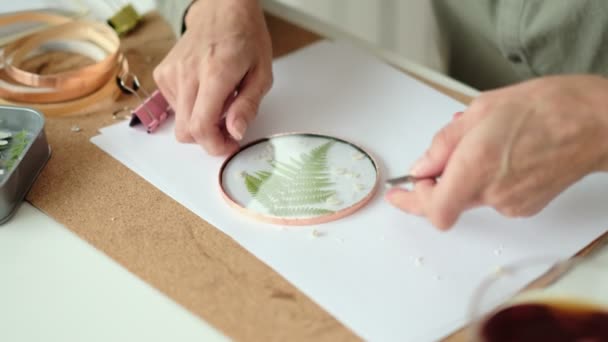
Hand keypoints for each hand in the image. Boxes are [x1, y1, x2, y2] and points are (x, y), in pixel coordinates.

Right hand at [154, 0, 272, 154]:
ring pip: (180, 122)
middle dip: (209, 139)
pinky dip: (191, 108)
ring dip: (201, 122)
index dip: (215, 146)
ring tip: (220, 102)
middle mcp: (187, 74)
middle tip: (228, 128)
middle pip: (186, 131)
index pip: (201, 127)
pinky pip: (174, 107)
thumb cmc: (245, 38)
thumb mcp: (262, 74)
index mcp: (215, 74)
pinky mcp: (163, 74)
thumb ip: (248, 106)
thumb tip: (235, 133)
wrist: (223, 10)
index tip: (230, 144)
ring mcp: (171, 73)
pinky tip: (205, 92)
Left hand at [386, 75, 607, 229]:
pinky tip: (500, 155)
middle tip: (434, 163)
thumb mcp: (480, 110)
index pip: (433, 209)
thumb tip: (421, 167)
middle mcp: (492, 192)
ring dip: (464, 177)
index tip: (401, 193)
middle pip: (447, 203)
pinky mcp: (525, 206)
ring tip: (481, 145)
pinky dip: (486, 180)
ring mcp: (511, 204)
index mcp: (475, 166)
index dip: (412, 202)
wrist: (596, 123)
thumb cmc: (547, 108)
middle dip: (436, 183)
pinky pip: (492, 197)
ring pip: (470, 197)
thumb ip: (443, 144)